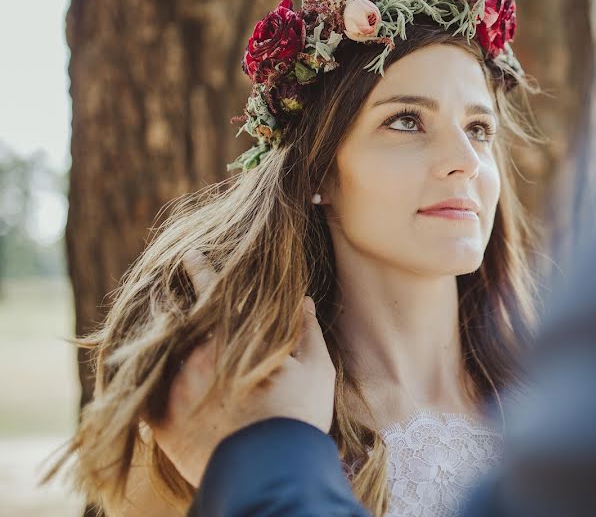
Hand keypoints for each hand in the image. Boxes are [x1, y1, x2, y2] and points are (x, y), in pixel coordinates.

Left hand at [149, 250, 335, 486]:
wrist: (269, 470)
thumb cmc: (298, 417)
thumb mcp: (317, 370)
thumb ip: (308, 332)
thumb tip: (304, 301)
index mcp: (237, 340)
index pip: (214, 294)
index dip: (201, 272)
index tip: (189, 255)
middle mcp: (200, 357)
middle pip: (183, 324)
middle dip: (182, 313)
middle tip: (175, 298)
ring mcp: (178, 388)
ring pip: (164, 356)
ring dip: (168, 349)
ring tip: (175, 351)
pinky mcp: (163, 421)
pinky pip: (146, 394)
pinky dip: (150, 386)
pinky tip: (152, 384)